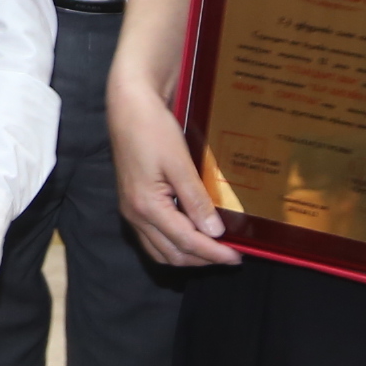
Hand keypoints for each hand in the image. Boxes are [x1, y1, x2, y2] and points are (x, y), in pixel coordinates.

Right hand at [108, 70, 240, 269]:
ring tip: (213, 248)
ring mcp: (131, 211)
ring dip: (187, 255)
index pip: (186, 242)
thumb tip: (214, 232)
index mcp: (147, 207)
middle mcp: (135, 215)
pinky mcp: (133, 204)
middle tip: (230, 254)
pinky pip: (153, 238)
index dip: (213, 253)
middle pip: (172, 254)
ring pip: (160, 250)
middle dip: (202, 259)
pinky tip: (191, 234)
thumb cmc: (153, 129)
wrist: (128, 106)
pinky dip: (174, 244)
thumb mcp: (179, 163)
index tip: (237, 256)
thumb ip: (196, 200)